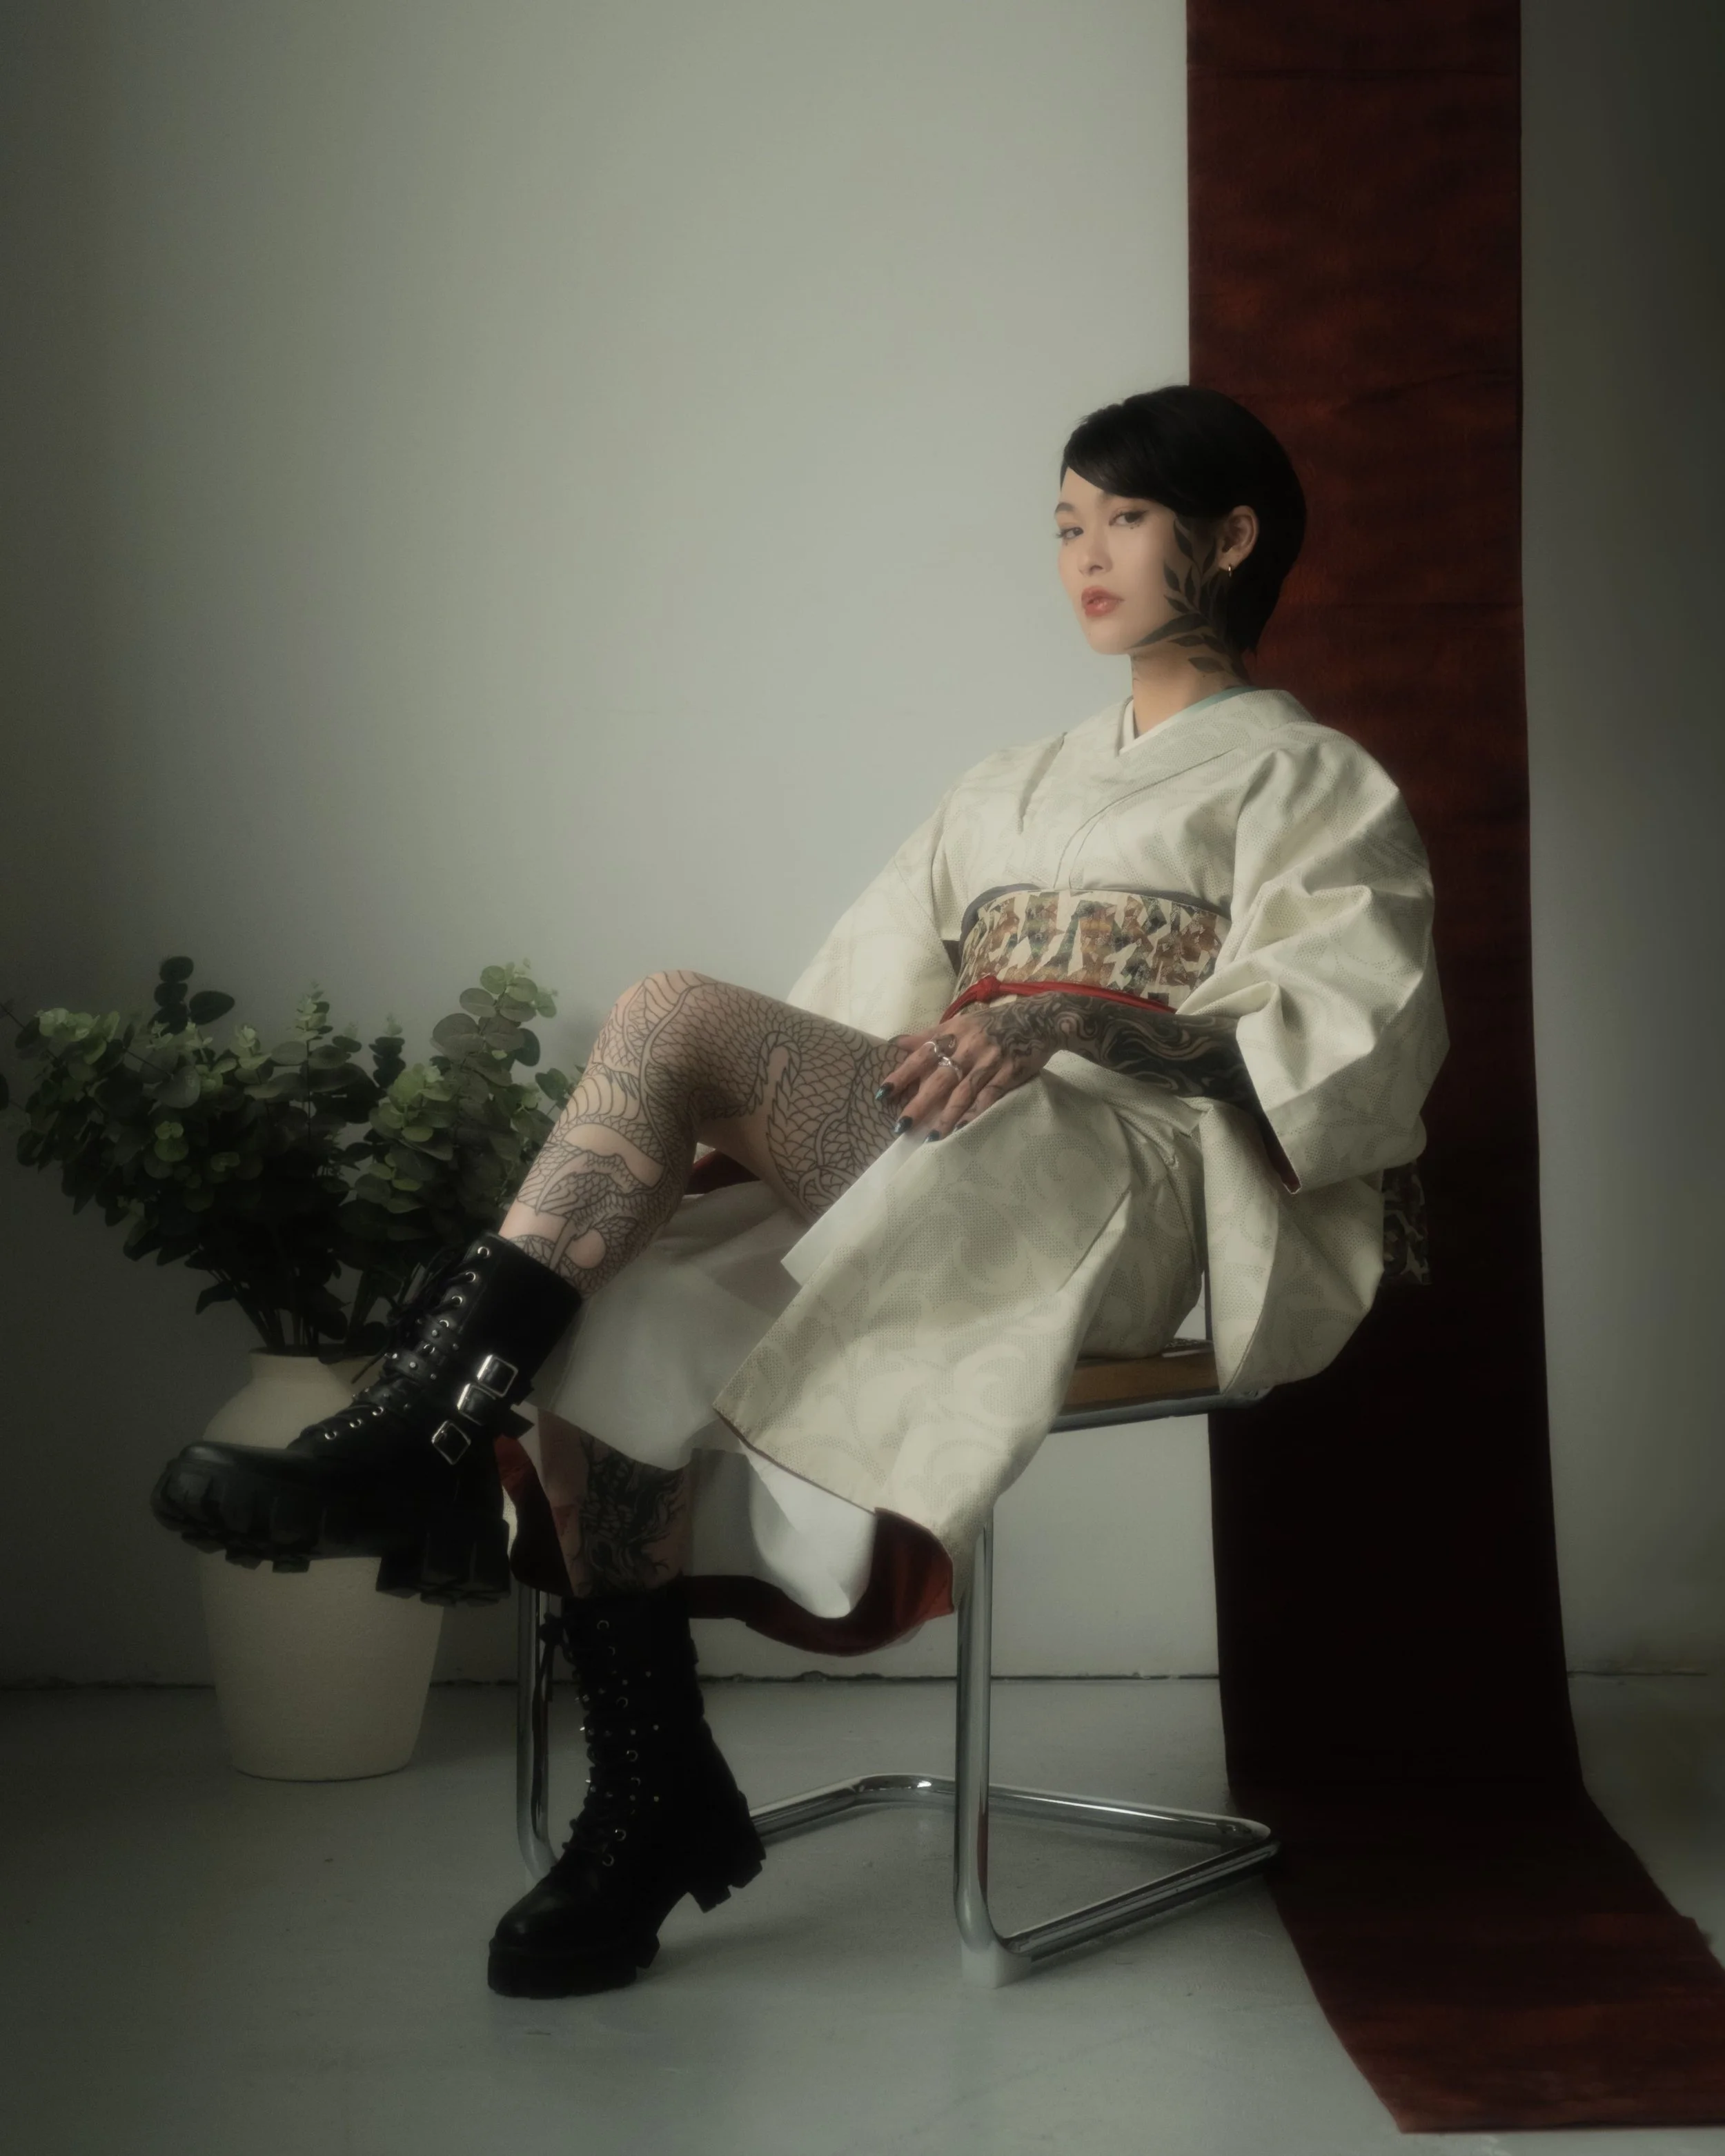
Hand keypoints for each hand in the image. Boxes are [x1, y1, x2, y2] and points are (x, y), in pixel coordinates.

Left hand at [877, 998, 1064, 1139]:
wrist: (1038, 1020)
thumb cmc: (992, 1024)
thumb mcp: (960, 1023)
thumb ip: (929, 1035)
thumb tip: (896, 1042)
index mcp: (953, 1033)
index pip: (921, 1054)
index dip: (902, 1073)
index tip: (883, 1093)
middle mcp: (968, 1048)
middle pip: (939, 1079)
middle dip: (919, 1103)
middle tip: (901, 1125)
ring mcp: (989, 1062)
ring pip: (964, 1093)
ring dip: (947, 1117)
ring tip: (931, 1138)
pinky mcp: (1009, 1073)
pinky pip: (990, 1097)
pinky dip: (977, 1113)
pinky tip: (964, 1129)